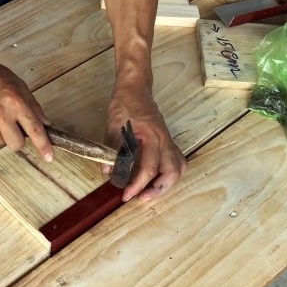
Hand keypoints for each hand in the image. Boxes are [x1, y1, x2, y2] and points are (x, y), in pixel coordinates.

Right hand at [0, 55, 53, 161]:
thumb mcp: (18, 85)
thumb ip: (33, 106)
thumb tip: (45, 124)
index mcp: (16, 102)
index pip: (34, 129)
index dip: (43, 145)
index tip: (49, 156)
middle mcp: (0, 113)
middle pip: (16, 144)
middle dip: (17, 140)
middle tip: (13, 128)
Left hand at [103, 81, 186, 201]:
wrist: (135, 88)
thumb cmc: (124, 104)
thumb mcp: (112, 126)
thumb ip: (112, 150)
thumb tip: (108, 173)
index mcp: (151, 136)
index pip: (148, 168)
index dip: (137, 185)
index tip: (126, 195)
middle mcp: (164, 140)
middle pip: (172, 172)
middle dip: (158, 190)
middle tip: (141, 198)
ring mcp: (168, 140)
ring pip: (178, 168)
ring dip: (166, 184)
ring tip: (149, 192)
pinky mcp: (168, 140)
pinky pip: (176, 161)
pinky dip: (168, 174)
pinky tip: (155, 179)